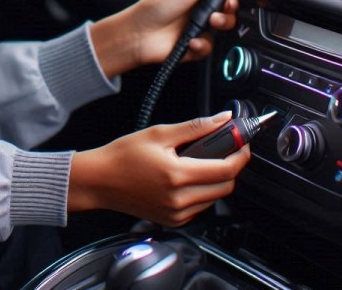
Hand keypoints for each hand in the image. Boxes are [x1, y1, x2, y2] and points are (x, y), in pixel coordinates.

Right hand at [67, 112, 250, 226]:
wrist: (100, 180)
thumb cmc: (122, 155)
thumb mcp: (158, 133)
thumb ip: (194, 127)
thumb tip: (221, 120)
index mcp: (177, 175)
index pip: (226, 169)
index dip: (240, 155)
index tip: (242, 143)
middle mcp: (180, 200)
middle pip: (225, 186)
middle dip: (230, 167)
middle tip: (223, 149)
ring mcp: (177, 214)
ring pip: (214, 198)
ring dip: (216, 180)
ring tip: (199, 161)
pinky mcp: (172, 221)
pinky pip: (200, 207)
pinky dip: (201, 192)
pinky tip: (186, 177)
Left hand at [89, 0, 255, 77]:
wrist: (139, 34)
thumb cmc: (157, 5)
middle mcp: (203, 7)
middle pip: (232, 10)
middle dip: (228, 10)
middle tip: (218, 9)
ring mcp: (200, 26)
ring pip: (226, 29)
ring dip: (218, 26)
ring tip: (206, 23)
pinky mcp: (197, 45)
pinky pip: (212, 47)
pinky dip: (203, 44)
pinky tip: (191, 40)